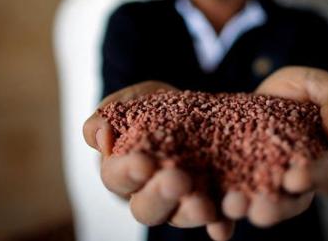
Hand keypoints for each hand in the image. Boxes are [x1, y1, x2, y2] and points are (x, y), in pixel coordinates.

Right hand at [83, 81, 234, 240]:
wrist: (187, 109)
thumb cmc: (148, 108)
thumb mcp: (128, 103)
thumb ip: (106, 117)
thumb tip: (102, 135)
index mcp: (123, 172)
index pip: (117, 178)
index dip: (128, 172)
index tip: (143, 162)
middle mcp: (150, 194)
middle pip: (147, 207)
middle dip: (162, 195)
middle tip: (178, 181)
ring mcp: (179, 202)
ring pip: (181, 216)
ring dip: (192, 214)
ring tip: (204, 206)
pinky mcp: (210, 201)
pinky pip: (215, 219)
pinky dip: (221, 224)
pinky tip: (225, 225)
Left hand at [220, 66, 327, 227]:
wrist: (275, 97)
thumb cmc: (304, 91)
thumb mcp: (321, 85)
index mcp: (321, 158)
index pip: (320, 171)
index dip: (311, 176)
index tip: (296, 179)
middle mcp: (292, 178)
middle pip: (289, 200)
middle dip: (275, 208)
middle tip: (260, 211)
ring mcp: (262, 180)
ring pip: (257, 204)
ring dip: (245, 210)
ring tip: (232, 208)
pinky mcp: (235, 177)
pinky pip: (229, 197)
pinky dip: (220, 211)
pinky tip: (211, 218)